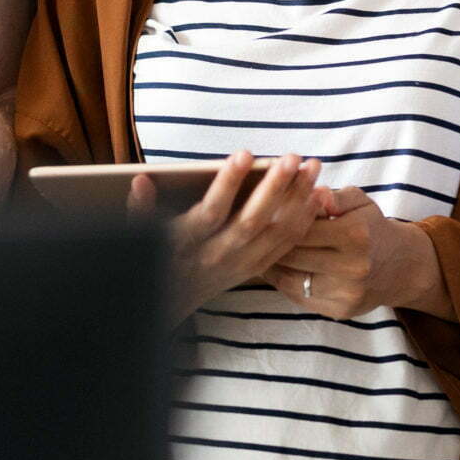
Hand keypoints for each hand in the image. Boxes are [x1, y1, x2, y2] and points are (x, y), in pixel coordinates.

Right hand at [151, 151, 324, 319]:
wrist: (168, 307)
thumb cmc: (155, 260)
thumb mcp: (141, 238)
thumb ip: (140, 211)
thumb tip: (139, 180)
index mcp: (188, 244)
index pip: (211, 211)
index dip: (227, 183)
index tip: (243, 153)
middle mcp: (217, 256)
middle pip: (252, 221)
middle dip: (275, 188)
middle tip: (292, 156)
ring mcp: (240, 265)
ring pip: (276, 233)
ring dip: (298, 199)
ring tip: (313, 166)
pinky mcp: (255, 269)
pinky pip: (286, 245)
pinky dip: (305, 219)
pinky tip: (319, 194)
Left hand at [266, 186, 452, 320]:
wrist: (400, 267)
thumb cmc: (372, 227)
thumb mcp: (360, 201)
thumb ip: (334, 196)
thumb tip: (311, 192)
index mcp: (356, 234)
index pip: (302, 226)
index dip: (278, 219)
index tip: (261, 212)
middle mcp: (352, 266)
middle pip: (294, 254)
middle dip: (269, 243)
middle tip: (250, 232)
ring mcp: (346, 292)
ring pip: (291, 278)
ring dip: (271, 264)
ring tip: (257, 250)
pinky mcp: (339, 311)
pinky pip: (298, 296)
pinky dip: (282, 282)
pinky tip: (273, 268)